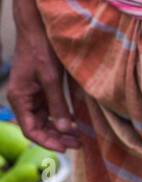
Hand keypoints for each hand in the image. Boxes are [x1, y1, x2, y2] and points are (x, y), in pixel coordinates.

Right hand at [9, 0, 78, 150]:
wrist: (36, 31)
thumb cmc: (40, 51)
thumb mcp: (51, 79)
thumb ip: (58, 105)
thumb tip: (65, 129)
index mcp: (20, 99)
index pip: (31, 130)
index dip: (47, 142)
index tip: (66, 148)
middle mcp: (23, 100)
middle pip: (38, 128)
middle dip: (57, 138)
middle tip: (78, 145)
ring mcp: (32, 97)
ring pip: (45, 122)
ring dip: (60, 131)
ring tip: (79, 138)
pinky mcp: (41, 92)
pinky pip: (49, 112)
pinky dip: (61, 120)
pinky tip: (75, 126)